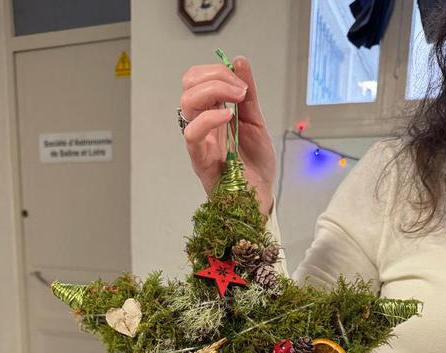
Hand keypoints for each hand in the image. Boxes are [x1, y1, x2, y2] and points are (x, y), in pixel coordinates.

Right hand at [180, 56, 276, 216]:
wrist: (259, 197)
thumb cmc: (255, 166)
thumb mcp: (256, 122)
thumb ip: (248, 94)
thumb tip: (240, 62)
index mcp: (213, 113)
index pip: (199, 79)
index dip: (217, 71)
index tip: (241, 83)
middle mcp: (203, 124)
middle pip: (189, 84)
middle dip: (215, 76)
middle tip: (239, 90)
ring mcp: (200, 141)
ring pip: (186, 103)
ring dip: (214, 91)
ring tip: (236, 101)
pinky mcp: (199, 159)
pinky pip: (192, 133)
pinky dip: (210, 118)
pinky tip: (228, 117)